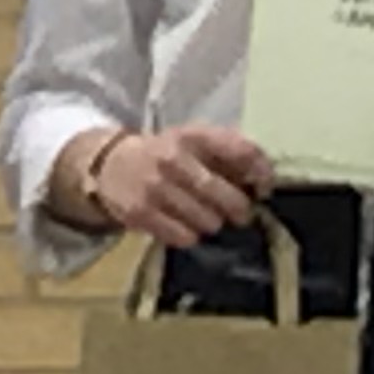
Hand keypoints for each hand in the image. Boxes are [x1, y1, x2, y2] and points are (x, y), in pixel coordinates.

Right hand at [86, 123, 275, 245]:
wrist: (108, 163)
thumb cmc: (164, 154)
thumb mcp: (193, 141)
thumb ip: (229, 152)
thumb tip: (265, 180)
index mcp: (191, 135)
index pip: (242, 151)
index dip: (262, 173)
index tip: (264, 188)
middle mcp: (173, 158)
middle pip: (231, 199)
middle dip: (239, 210)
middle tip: (236, 213)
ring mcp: (155, 186)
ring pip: (210, 222)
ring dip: (211, 223)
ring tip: (201, 214)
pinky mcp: (140, 212)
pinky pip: (185, 237)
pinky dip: (188, 234)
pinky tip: (181, 222)